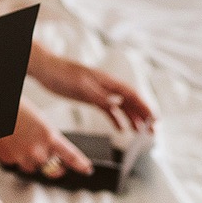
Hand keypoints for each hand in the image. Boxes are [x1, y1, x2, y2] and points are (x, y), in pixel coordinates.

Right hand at [0, 102, 94, 177]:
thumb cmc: (16, 109)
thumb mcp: (39, 121)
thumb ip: (48, 139)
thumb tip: (53, 154)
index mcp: (49, 136)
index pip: (70, 156)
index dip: (80, 165)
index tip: (87, 169)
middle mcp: (38, 150)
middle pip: (52, 168)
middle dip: (52, 164)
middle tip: (50, 159)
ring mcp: (22, 157)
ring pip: (33, 168)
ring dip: (31, 161)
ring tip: (22, 142)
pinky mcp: (9, 160)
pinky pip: (17, 164)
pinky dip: (16, 157)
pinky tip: (11, 142)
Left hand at [30, 53, 154, 132]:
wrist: (46, 69)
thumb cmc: (62, 73)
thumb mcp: (82, 86)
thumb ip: (100, 96)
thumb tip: (117, 105)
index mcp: (107, 81)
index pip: (132, 95)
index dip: (145, 107)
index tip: (155, 119)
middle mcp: (107, 86)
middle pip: (130, 101)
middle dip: (143, 116)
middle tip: (153, 131)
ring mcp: (100, 91)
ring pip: (122, 106)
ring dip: (133, 119)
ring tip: (141, 133)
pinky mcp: (91, 97)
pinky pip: (109, 110)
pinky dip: (117, 119)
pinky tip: (121, 129)